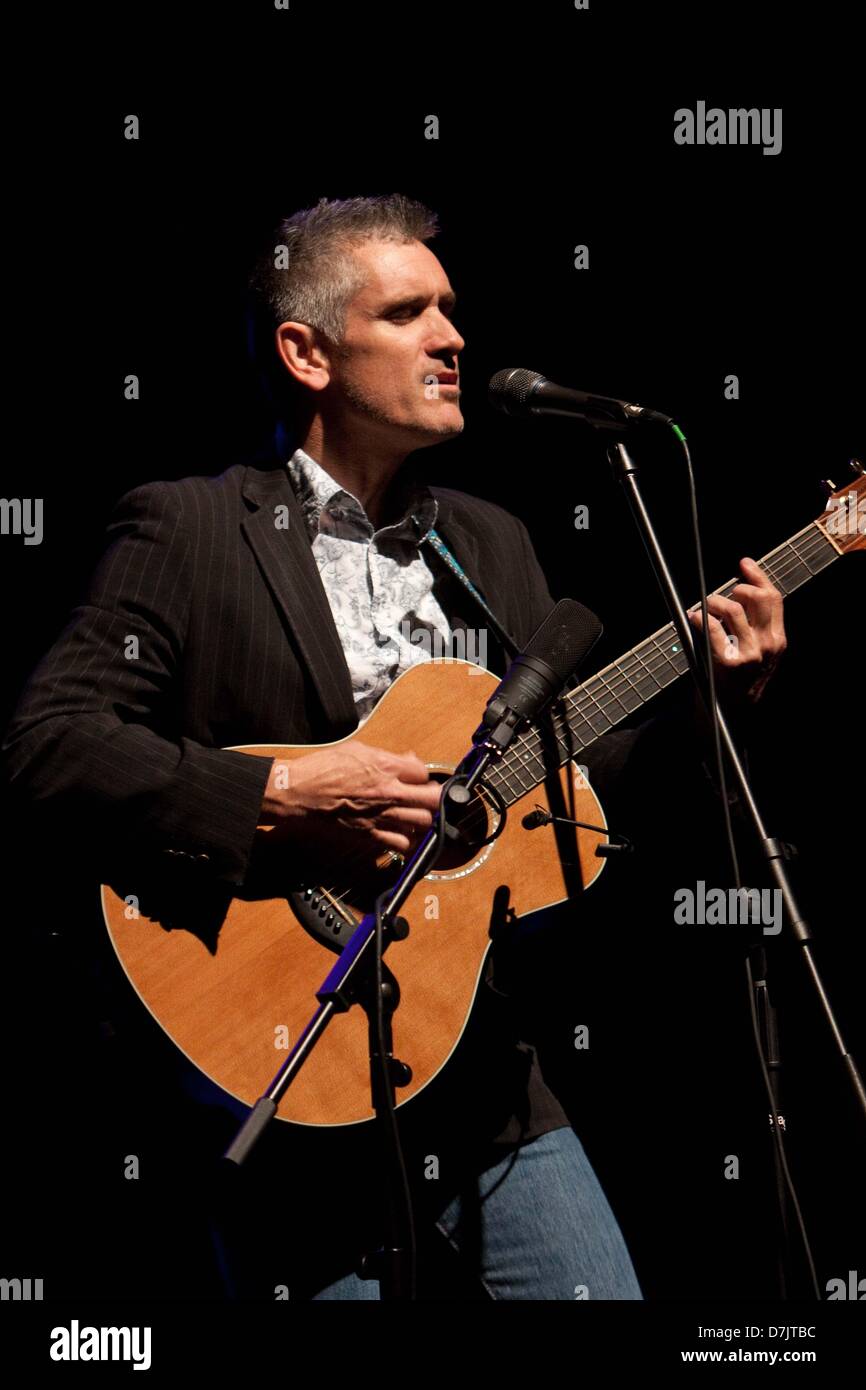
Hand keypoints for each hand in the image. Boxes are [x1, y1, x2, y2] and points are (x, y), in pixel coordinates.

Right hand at [258, 741, 442, 869]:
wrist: (298, 793)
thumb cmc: (321, 770)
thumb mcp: (356, 750)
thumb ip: (386, 756)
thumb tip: (407, 760)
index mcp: (385, 767)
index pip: (423, 772)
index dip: (422, 775)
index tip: (418, 779)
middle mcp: (389, 792)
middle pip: (432, 799)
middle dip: (433, 798)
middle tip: (427, 798)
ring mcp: (382, 815)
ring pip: (423, 823)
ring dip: (422, 819)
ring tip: (415, 815)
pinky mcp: (371, 835)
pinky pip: (403, 844)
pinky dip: (407, 841)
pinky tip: (402, 833)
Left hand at [687, 557, 786, 706]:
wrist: (730, 718)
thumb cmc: (737, 684)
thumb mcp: (756, 655)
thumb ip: (753, 628)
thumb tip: (737, 593)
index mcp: (777, 641)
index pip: (773, 598)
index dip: (758, 576)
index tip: (744, 564)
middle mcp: (768, 645)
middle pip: (755, 598)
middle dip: (735, 588)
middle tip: (719, 595)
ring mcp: (750, 654)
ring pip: (732, 609)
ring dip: (712, 602)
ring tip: (702, 609)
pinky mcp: (729, 662)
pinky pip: (712, 628)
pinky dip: (700, 618)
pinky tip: (693, 618)